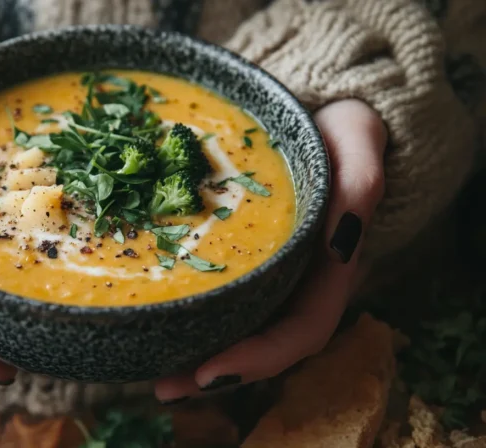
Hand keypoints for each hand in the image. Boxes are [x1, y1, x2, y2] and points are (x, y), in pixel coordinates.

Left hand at [154, 99, 387, 401]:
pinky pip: (216, 297)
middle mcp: (297, 281)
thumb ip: (361, 182)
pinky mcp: (238, 259)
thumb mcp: (358, 138)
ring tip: (150, 374)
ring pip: (235, 328)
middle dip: (215, 372)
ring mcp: (268, 274)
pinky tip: (148, 320)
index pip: (302, 330)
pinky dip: (186, 317)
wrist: (317, 117)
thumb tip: (338, 243)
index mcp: (329, 267)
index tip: (213, 369)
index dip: (260, 357)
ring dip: (194, 356)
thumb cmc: (339, 129)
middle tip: (163, 386)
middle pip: (261, 343)